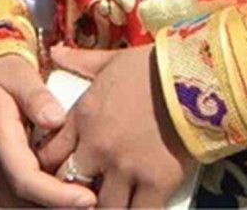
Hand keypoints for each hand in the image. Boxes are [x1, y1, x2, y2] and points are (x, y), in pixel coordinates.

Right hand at [0, 55, 97, 208]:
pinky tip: (65, 194)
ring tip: (84, 199)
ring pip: (18, 206)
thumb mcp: (19, 74)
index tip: (87, 198)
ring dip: (49, 207)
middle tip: (96, 201)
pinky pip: (14, 201)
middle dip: (59, 207)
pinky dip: (39, 203)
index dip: (56, 195)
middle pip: (22, 201)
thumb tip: (56, 120)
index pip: (24, 179)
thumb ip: (36, 96)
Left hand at [35, 43, 198, 208]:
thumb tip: (55, 52)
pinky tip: (138, 206)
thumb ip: (80, 61)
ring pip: (103, 208)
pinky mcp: (156, 182)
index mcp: (84, 116)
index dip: (52, 167)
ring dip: (105, 206)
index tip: (61, 170)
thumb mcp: (111, 60)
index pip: (50, 156)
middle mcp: (98, 146)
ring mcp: (126, 167)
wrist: (195, 73)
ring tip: (114, 200)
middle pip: (71, 186)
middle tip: (88, 188)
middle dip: (75, 191)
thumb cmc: (153, 64)